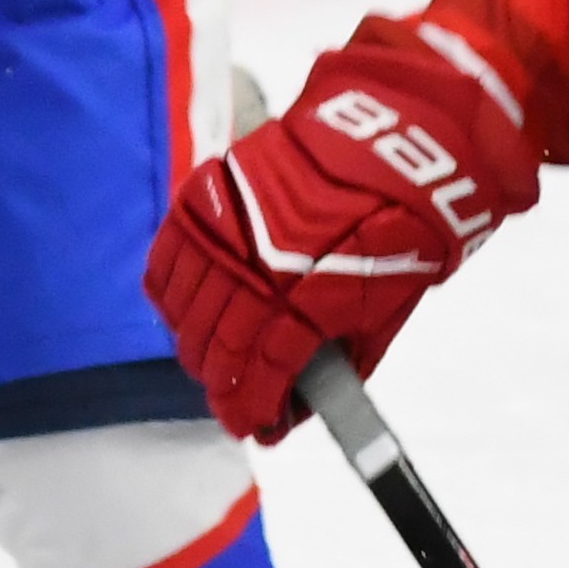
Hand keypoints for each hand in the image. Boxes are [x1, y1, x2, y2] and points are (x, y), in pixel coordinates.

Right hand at [144, 36, 535, 439]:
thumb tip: (303, 407)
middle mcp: (265, 261)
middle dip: (222, 386)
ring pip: (186, 312)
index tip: (252, 427)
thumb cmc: (402, 226)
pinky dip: (170, 300)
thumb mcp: (388, 306)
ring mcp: (230, 226)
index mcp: (316, 292)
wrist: (394, 140)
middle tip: (232, 401)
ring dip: (194, 348)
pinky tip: (185, 317)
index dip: (253, 407)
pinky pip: (166, 263)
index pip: (265, 368)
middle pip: (219, 345)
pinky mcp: (206, 195)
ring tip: (210, 363)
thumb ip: (344, 359)